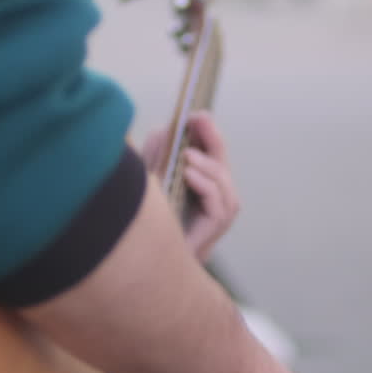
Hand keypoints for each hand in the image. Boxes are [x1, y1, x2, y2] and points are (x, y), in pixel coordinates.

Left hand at [140, 111, 239, 261]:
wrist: (150, 259)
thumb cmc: (152, 217)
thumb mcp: (153, 176)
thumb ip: (159, 153)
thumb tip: (166, 129)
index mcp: (203, 177)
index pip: (211, 148)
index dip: (206, 130)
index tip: (196, 113)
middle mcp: (216, 191)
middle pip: (220, 157)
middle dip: (211, 136)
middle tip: (198, 118)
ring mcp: (221, 208)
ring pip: (221, 178)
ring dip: (205, 163)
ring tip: (186, 153)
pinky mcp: (217, 224)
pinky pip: (216, 199)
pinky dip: (204, 184)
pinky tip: (188, 173)